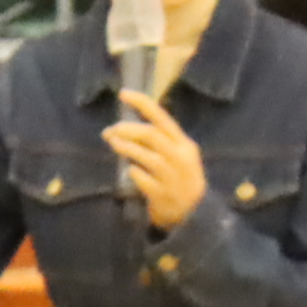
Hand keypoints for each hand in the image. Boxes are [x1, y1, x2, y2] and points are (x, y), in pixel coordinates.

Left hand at [104, 93, 207, 231]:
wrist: (195, 213)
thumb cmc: (180, 179)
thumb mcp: (177, 156)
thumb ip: (158, 142)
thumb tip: (123, 127)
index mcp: (184, 144)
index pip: (162, 117)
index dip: (142, 103)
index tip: (123, 93)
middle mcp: (180, 157)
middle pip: (151, 135)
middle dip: (128, 129)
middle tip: (111, 129)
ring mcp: (172, 177)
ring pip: (146, 156)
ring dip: (126, 147)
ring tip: (113, 143)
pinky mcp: (162, 194)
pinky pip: (142, 179)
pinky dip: (133, 172)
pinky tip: (129, 170)